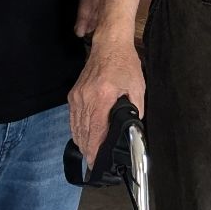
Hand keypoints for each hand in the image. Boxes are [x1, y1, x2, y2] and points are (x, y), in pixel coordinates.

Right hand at [69, 35, 144, 161]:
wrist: (109, 45)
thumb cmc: (125, 65)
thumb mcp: (137, 88)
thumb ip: (135, 110)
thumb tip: (132, 129)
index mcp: (102, 97)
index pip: (95, 131)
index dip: (95, 150)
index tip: (96, 163)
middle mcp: (86, 98)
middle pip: (83, 133)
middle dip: (89, 151)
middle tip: (94, 164)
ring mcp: (77, 96)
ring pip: (76, 127)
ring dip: (82, 143)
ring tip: (90, 155)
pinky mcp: (74, 95)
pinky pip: (73, 118)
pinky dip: (77, 130)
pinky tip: (83, 139)